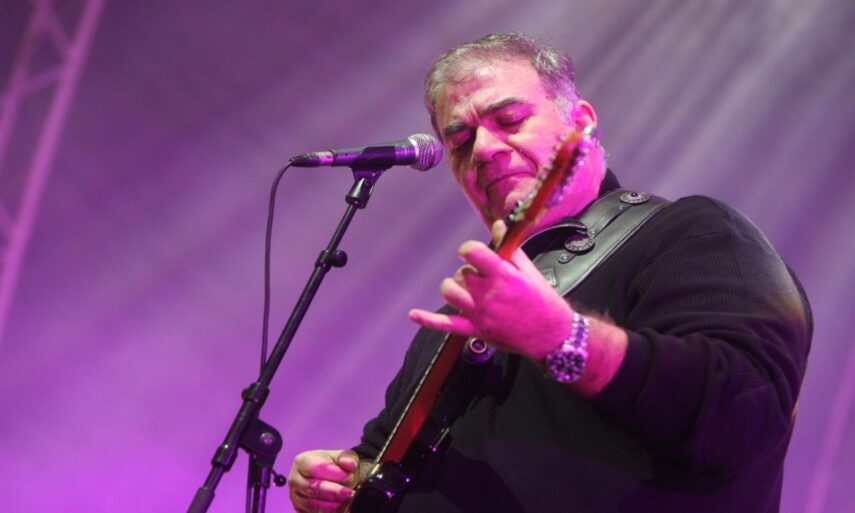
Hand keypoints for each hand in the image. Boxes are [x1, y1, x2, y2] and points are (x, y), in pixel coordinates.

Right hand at [288, 449, 358, 512]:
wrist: (330, 478)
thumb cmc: (334, 466)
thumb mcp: (342, 457)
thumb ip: (346, 458)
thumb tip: (350, 464)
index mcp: (302, 461)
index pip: (315, 468)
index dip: (333, 473)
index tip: (348, 477)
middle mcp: (295, 480)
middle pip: (312, 488)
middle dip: (333, 491)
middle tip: (349, 493)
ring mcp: (296, 497)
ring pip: (312, 504)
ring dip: (332, 505)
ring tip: (347, 500)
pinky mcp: (300, 511)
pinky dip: (329, 512)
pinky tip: (341, 508)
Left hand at [409, 220, 573, 361]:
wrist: (551, 335)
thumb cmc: (543, 302)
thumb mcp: (529, 271)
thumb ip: (509, 248)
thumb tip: (498, 225)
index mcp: (503, 276)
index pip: (472, 253)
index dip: (468, 250)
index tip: (471, 253)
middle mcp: (489, 294)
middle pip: (461, 274)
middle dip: (470, 272)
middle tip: (483, 278)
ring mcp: (480, 314)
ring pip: (450, 292)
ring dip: (455, 288)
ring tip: (468, 290)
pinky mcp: (476, 330)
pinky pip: (447, 324)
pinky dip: (428, 320)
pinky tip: (414, 314)